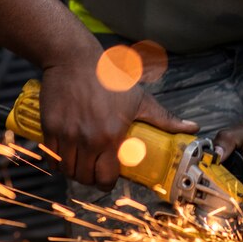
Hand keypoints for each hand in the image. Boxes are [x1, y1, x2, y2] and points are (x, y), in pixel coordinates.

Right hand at [39, 55, 198, 191]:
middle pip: (84, 177)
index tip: (108, 179)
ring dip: (73, 171)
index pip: (106, 177)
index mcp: (111, 135)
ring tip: (80, 163)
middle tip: (94, 171)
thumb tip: (192, 128)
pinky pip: (50, 156)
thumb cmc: (109, 78)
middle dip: (90, 178)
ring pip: (66, 169)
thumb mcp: (140, 98)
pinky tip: (64, 155)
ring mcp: (67, 134)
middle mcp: (88, 139)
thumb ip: (164, 118)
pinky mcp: (50, 128)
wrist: (74, 59)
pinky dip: (56, 160)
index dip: (107, 183)